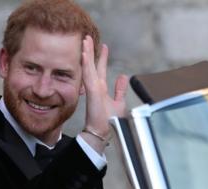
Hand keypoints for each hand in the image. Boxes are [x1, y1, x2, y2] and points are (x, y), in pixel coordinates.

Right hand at [81, 35, 127, 152]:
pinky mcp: (93, 92)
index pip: (100, 69)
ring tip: (85, 40)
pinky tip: (84, 54)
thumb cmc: (109, 121)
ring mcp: (93, 89)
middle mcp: (96, 87)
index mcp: (101, 89)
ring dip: (87, 53)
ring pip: (88, 67)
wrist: (102, 132)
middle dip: (90, 51)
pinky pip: (88, 75)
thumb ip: (120, 89)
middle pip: (92, 65)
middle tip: (88, 37)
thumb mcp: (118, 102)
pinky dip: (86, 64)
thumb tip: (123, 76)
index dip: (101, 57)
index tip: (102, 46)